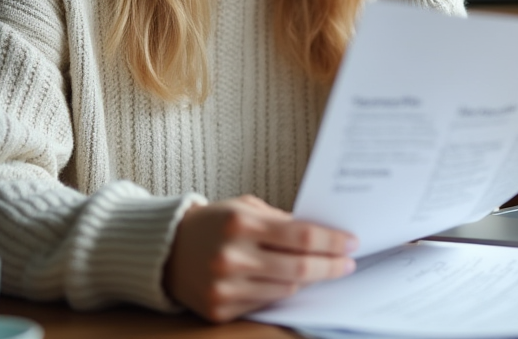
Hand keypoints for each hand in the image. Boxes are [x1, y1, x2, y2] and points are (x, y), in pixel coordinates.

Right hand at [163, 195, 355, 322]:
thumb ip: (282, 220)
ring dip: (307, 280)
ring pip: (286, 289)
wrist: (166, 251)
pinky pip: (265, 304)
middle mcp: (232, 257)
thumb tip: (323, 233)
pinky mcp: (219, 310)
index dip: (332, 241)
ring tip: (319, 269)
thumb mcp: (246, 208)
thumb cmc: (214, 223)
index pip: (301, 235)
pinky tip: (287, 281)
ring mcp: (224, 287)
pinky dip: (280, 292)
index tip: (351, 242)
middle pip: (299, 267)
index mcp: (240, 223)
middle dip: (330, 265)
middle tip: (348, 262)